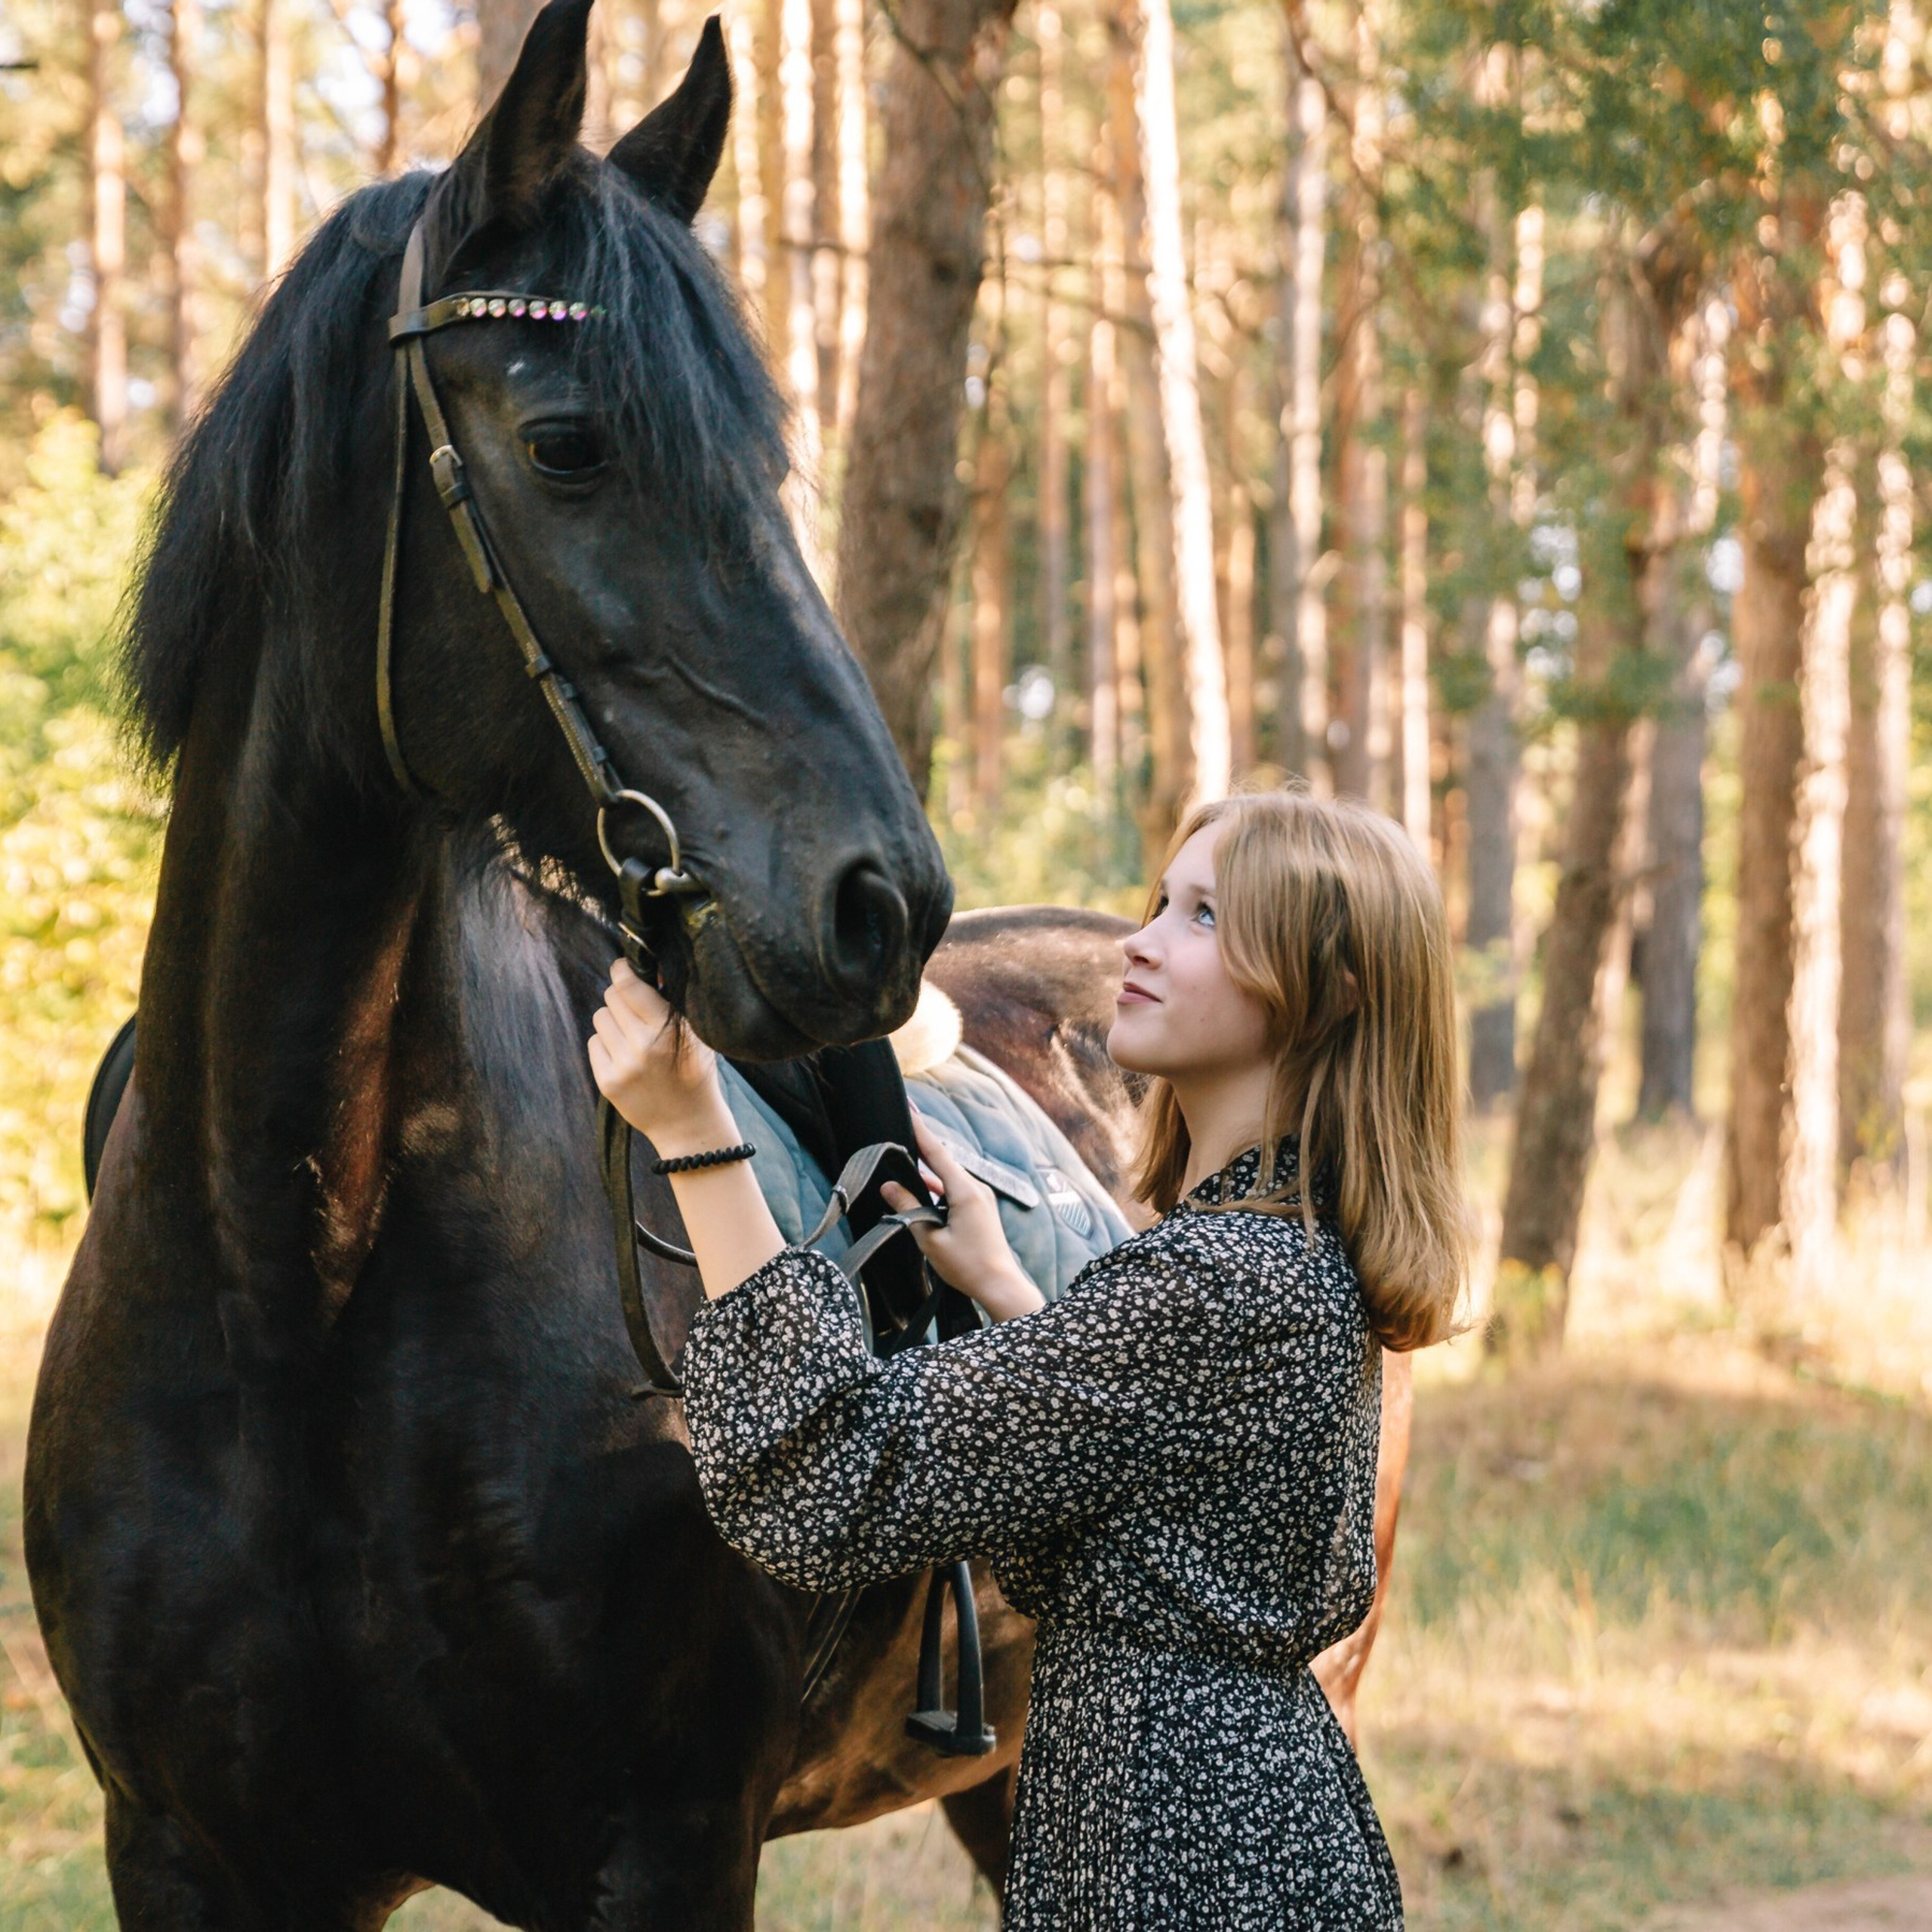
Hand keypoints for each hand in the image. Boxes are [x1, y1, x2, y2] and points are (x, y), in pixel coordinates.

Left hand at [588, 959, 735, 1153]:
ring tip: (633, 1037)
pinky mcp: (607, 1082)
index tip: (623, 968)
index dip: (622, 970)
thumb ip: (673, 1002)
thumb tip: (648, 970)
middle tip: (636, 1010)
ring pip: (600, 1018)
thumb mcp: (696, 1034)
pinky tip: (626, 1057)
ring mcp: (622, 1066)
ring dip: (614, 1021)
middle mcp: (642, 1047)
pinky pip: (594, 1043)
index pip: (628, 986)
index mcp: (666, 1030)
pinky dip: (607, 1044)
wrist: (688, 1123)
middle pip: (611, 997)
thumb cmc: (695, 1071)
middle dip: (621, 997)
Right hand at [882, 1117, 1044, 1321]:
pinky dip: (937, 1188)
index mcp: (965, 1191)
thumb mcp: (930, 1237)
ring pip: (948, 1177)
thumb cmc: (966, 1265)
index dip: (920, 1130)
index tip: (909, 1108)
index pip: (937, 1153)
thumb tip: (888, 1187)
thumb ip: (908, 1209)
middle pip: (943, 1161)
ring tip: (904, 1162)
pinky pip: (955, 1189)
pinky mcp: (981, 1208)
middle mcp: (976, 1188)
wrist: (999, 1284)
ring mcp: (981, 1198)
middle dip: (920, 1147)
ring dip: (927, 1172)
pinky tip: (922, 1190)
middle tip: (900, 1130)